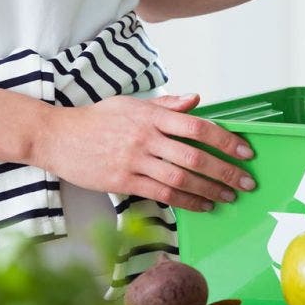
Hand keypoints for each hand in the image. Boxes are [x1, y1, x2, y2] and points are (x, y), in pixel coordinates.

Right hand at [34, 94, 256, 211]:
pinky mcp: (124, 181)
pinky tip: (202, 205)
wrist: (58, 136)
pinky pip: (162, 194)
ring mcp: (135, 160)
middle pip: (195, 156)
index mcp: (151, 115)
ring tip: (229, 196)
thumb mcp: (131, 104)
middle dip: (226, 171)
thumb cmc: (96, 119)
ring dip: (210, 189)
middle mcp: (146, 137)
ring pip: (181, 179)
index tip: (245, 151)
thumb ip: (166, 104)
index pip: (198, 126)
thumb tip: (197, 99)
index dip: (225, 140)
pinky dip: (186, 201)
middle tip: (246, 181)